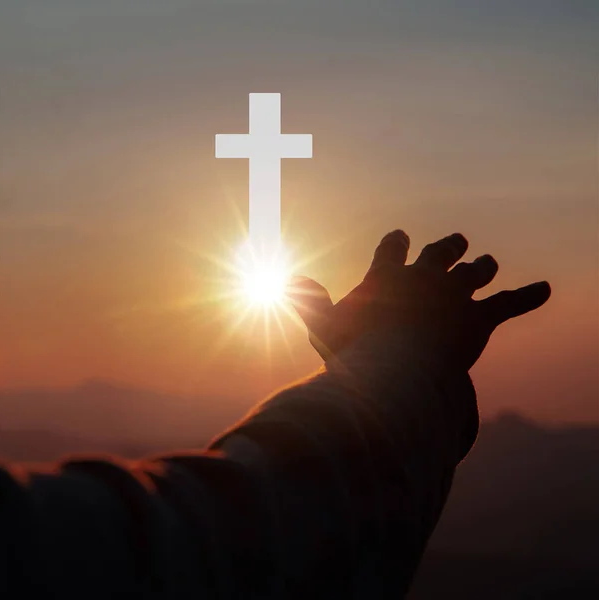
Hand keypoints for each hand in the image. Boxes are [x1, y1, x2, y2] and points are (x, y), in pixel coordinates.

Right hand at [287, 230, 550, 370]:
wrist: (397, 369)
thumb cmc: (355, 352)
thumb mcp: (322, 326)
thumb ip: (308, 300)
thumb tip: (286, 279)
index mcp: (388, 276)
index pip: (393, 247)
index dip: (396, 242)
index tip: (399, 237)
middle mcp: (424, 277)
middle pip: (440, 251)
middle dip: (448, 246)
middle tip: (456, 242)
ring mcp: (454, 294)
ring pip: (475, 271)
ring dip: (481, 267)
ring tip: (487, 264)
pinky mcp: (479, 317)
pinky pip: (510, 302)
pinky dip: (528, 296)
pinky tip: (545, 289)